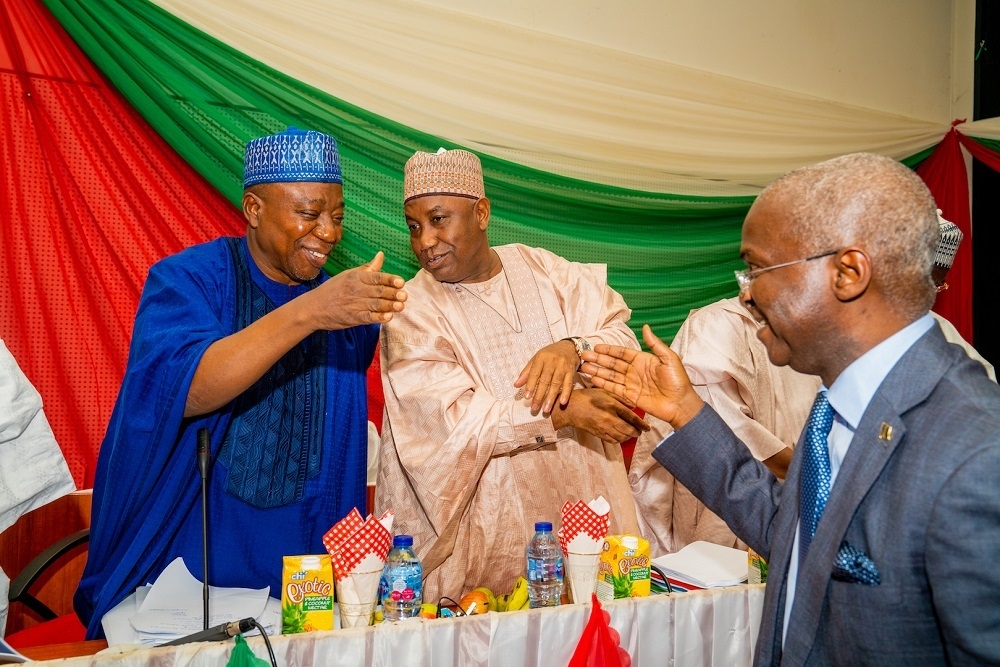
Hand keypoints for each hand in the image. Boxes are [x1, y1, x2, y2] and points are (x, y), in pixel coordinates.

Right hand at [305, 252, 406, 329]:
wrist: (313, 308)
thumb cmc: (333, 289)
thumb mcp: (349, 274)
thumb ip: (368, 267)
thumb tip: (381, 255)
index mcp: (356, 277)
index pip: (376, 277)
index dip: (390, 280)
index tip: (401, 282)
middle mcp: (356, 290)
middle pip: (379, 291)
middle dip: (393, 294)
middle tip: (404, 296)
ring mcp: (354, 304)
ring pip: (376, 304)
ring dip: (390, 306)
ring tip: (400, 306)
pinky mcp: (353, 318)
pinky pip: (368, 318)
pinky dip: (379, 318)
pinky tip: (388, 317)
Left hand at [513, 340, 579, 412]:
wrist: (569, 347)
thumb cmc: (550, 355)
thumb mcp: (536, 359)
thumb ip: (526, 372)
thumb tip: (516, 385)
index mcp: (541, 358)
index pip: (534, 373)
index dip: (530, 385)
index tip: (527, 397)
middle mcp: (552, 361)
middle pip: (545, 380)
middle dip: (539, 395)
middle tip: (534, 408)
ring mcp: (562, 366)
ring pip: (556, 383)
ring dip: (551, 397)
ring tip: (546, 409)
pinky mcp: (571, 371)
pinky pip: (569, 383)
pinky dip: (566, 393)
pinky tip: (562, 402)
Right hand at [550, 388, 649, 442]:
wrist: (570, 408)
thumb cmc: (587, 397)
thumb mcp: (604, 392)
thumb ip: (620, 397)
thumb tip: (634, 405)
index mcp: (612, 405)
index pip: (631, 417)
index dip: (641, 424)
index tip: (647, 428)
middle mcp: (609, 418)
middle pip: (628, 430)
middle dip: (636, 432)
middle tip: (640, 431)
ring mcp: (603, 428)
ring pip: (621, 437)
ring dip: (628, 437)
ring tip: (631, 434)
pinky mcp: (598, 434)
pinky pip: (613, 440)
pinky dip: (619, 440)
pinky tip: (620, 436)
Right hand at [580, 325, 703, 428]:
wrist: (680, 404)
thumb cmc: (678, 381)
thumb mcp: (669, 359)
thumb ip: (655, 344)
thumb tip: (645, 327)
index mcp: (643, 360)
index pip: (622, 353)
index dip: (609, 350)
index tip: (596, 347)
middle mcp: (635, 371)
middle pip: (613, 363)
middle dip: (598, 360)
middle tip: (584, 356)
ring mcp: (631, 384)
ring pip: (610, 375)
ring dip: (597, 371)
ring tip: (584, 367)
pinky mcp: (630, 396)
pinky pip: (614, 388)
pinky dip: (603, 384)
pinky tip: (593, 379)